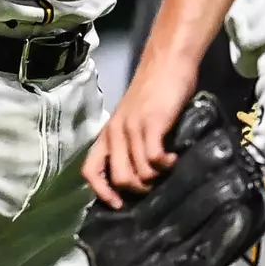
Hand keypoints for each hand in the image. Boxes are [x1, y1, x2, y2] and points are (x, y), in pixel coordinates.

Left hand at [82, 53, 196, 208]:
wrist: (168, 61)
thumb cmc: (154, 89)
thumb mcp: (134, 117)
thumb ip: (132, 140)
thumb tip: (139, 171)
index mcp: (108, 132)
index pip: (90, 170)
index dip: (102, 192)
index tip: (119, 204)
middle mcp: (115, 132)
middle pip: (118, 178)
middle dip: (137, 189)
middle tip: (154, 184)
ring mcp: (132, 127)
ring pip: (137, 172)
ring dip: (154, 178)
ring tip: (167, 168)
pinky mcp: (152, 123)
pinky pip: (154, 158)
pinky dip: (165, 165)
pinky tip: (174, 158)